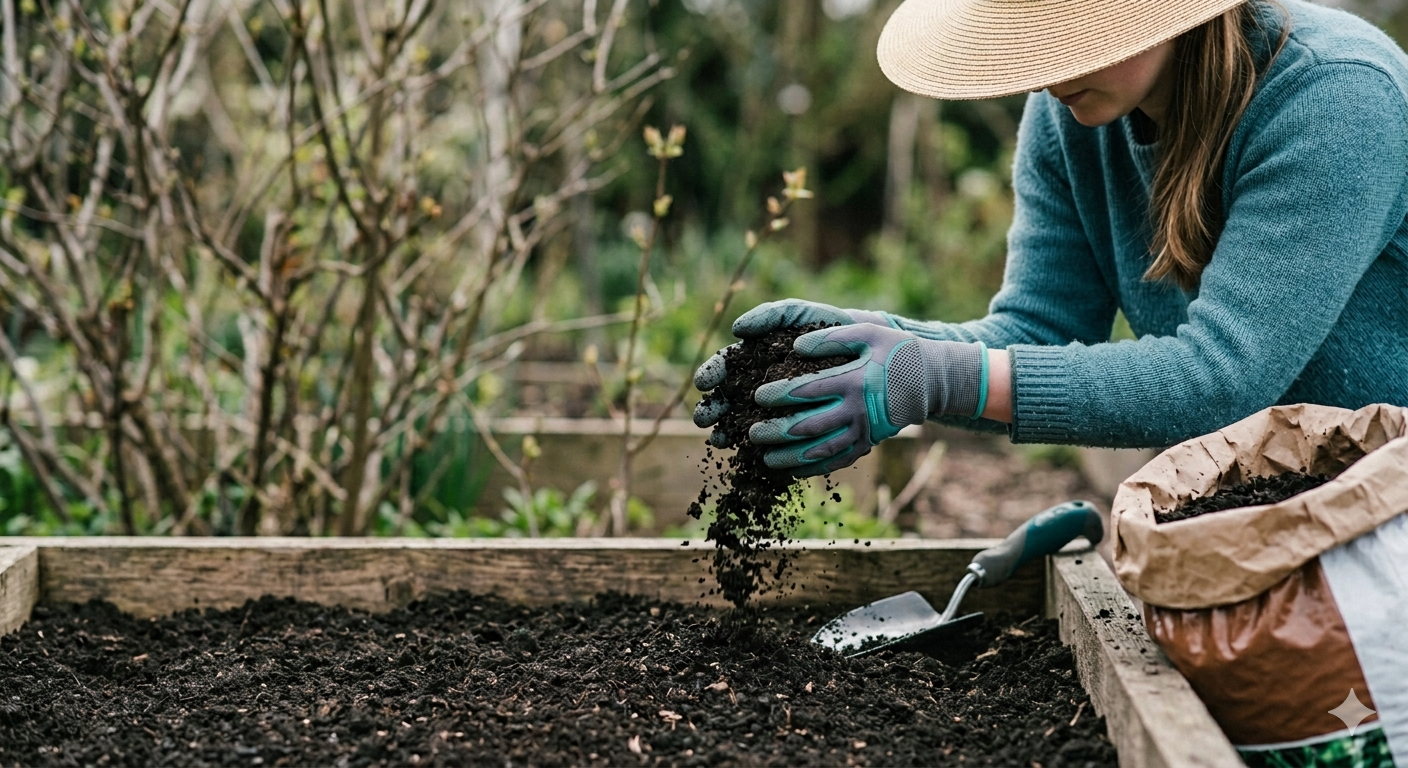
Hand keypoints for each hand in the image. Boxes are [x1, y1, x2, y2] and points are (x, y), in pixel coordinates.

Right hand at [692, 300, 893, 434]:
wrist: (862, 347)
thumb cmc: (823, 326)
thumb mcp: (795, 314)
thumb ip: (767, 315)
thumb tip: (737, 329)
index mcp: (754, 360)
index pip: (725, 368)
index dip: (711, 375)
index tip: (703, 383)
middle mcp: (759, 386)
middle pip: (728, 401)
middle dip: (713, 410)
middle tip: (703, 419)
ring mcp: (777, 408)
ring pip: (746, 423)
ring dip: (730, 433)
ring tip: (721, 440)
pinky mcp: (797, 425)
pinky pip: (777, 439)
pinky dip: (764, 448)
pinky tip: (754, 454)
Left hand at [748, 324, 985, 476]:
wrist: (931, 380)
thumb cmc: (896, 350)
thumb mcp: (869, 333)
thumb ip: (832, 337)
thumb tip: (796, 345)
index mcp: (854, 380)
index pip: (807, 390)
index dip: (778, 394)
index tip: (757, 397)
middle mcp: (857, 410)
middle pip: (808, 426)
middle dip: (776, 432)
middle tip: (751, 434)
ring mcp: (863, 431)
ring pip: (821, 450)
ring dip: (790, 457)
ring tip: (764, 459)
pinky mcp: (868, 443)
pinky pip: (838, 460)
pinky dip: (814, 468)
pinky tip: (792, 471)